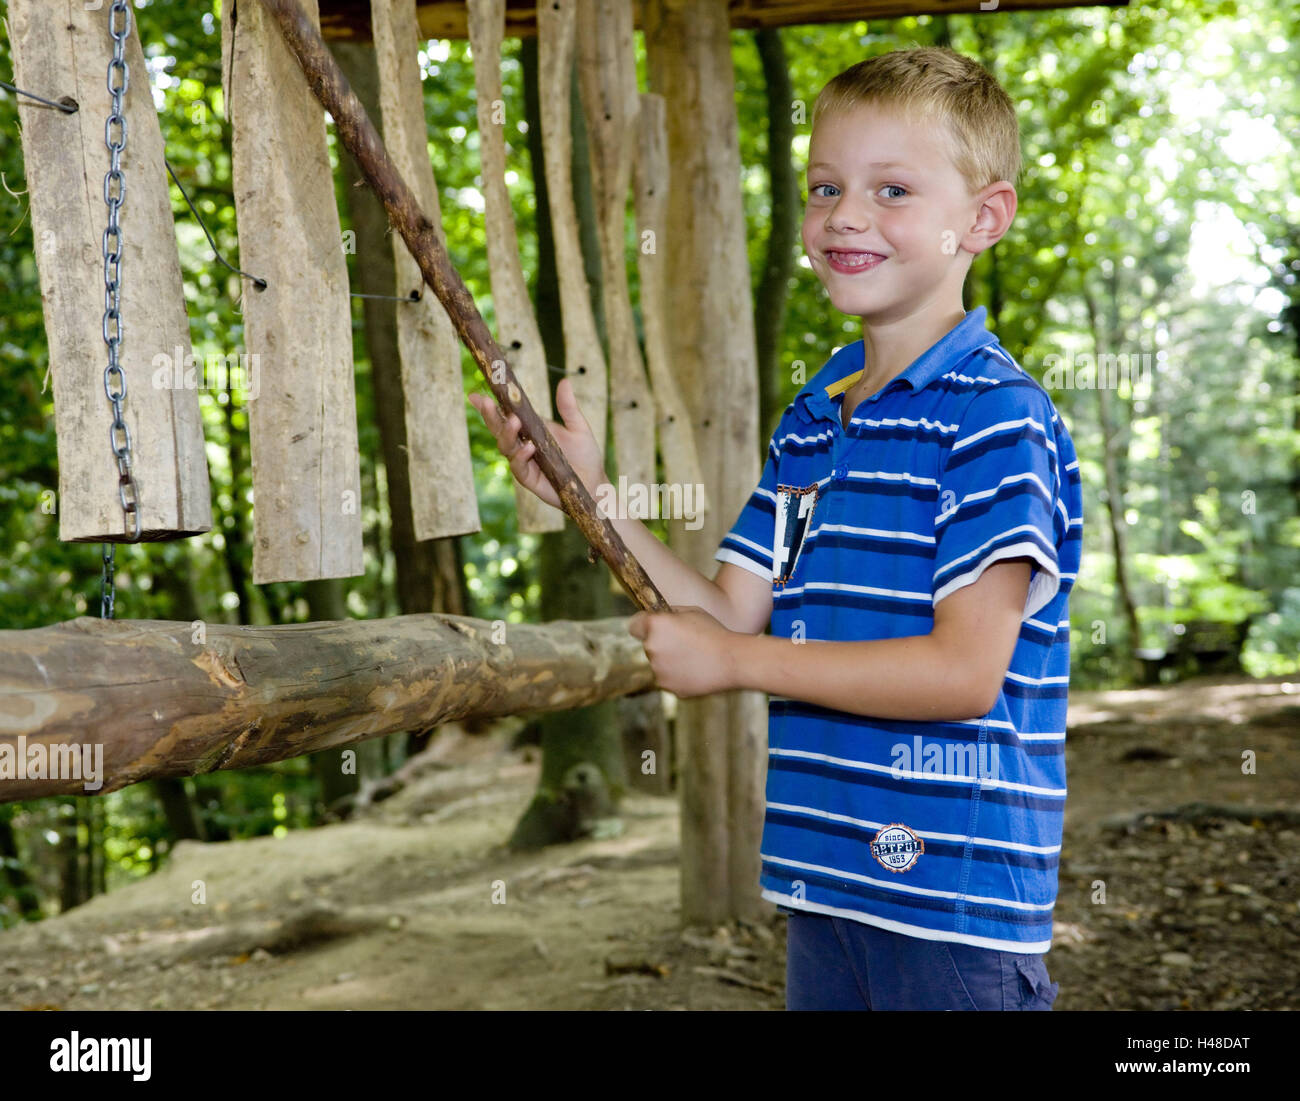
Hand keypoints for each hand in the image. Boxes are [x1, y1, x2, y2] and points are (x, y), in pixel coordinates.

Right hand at [468, 376, 606, 508]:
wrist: (594, 482)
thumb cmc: (586, 454)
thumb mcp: (578, 427)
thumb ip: (568, 407)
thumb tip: (565, 381)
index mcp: (531, 429)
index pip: (506, 415)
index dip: (490, 406)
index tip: (475, 395)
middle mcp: (522, 444)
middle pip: (500, 429)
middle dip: (491, 416)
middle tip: (486, 402)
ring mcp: (523, 461)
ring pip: (506, 447)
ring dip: (507, 433)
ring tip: (514, 422)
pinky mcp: (529, 479)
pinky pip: (518, 467)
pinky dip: (521, 456)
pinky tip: (528, 448)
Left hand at [627, 606, 738, 696]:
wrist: (732, 660)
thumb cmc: (714, 631)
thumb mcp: (691, 611)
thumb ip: (669, 614)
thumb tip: (658, 617)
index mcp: (655, 626)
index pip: (634, 625)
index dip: (644, 624)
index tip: (654, 627)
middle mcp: (651, 648)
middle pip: (648, 644)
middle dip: (661, 642)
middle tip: (684, 641)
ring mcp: (658, 670)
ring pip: (658, 663)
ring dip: (669, 659)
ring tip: (694, 656)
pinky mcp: (667, 686)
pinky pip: (667, 678)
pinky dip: (677, 674)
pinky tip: (695, 669)